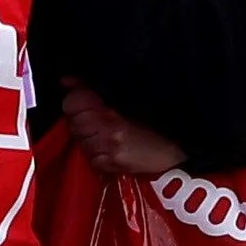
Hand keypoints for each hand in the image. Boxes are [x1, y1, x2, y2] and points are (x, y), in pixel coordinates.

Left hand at [59, 83, 188, 181]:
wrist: (177, 151)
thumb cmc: (157, 123)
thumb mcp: (128, 99)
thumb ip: (94, 89)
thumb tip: (67, 80)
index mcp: (112, 109)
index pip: (73, 102)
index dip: (75, 101)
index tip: (85, 101)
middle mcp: (107, 130)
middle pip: (74, 123)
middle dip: (80, 120)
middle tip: (97, 118)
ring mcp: (109, 150)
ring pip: (81, 142)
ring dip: (88, 138)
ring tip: (105, 133)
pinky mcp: (113, 165)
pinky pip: (92, 159)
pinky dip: (97, 154)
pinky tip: (111, 149)